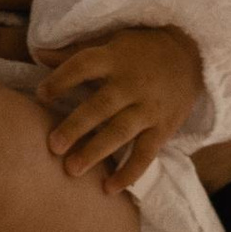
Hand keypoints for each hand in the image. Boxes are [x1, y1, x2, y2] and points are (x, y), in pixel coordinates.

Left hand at [35, 25, 202, 191]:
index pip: (83, 66)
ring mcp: (148, 108)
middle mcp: (131, 84)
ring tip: (71, 170)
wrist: (192, 55)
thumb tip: (38, 54)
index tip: (41, 94)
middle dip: (76, 127)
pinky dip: (129, 172)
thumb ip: (76, 53)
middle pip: (100, 106)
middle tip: (53, 146)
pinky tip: (109, 188)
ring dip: (95, 152)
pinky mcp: (163, 128)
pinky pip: (145, 154)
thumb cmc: (141, 50)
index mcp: (115, 58)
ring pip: (120, 132)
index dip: (61, 79)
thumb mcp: (112, 43)